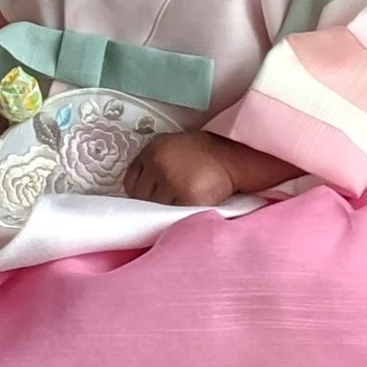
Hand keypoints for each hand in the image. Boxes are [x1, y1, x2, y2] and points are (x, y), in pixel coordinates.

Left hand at [123, 129, 289, 206]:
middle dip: (154, 202)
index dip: (141, 193)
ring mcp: (171, 180)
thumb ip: (156, 165)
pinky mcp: (187, 196)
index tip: (152, 199)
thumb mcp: (175, 151)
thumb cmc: (208, 158)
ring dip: (166, 211)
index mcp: (153, 149)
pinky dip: (179, 217)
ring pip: (156, 208)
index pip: (131, 182)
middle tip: (172, 202)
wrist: (236, 159)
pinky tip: (190, 209)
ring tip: (183, 205)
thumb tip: (140, 195)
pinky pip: (173, 215)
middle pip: (141, 197)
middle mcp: (158, 163)